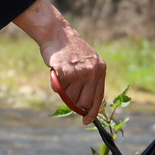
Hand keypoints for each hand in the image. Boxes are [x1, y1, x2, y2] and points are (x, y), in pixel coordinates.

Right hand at [14, 0, 107, 122]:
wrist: (57, 33)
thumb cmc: (70, 50)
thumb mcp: (88, 62)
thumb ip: (89, 80)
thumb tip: (83, 105)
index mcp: (100, 70)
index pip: (98, 97)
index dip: (92, 111)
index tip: (86, 121)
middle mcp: (92, 72)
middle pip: (83, 101)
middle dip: (74, 103)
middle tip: (67, 93)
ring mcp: (79, 73)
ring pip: (69, 97)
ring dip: (63, 91)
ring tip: (62, 75)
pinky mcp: (65, 72)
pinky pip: (57, 89)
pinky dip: (54, 84)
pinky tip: (55, 71)